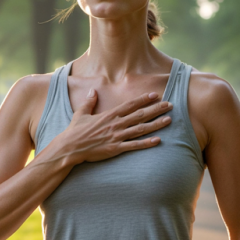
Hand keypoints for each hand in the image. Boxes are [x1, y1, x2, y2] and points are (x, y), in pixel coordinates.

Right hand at [54, 91, 172, 165]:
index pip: (130, 105)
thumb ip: (89, 102)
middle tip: (170, 105)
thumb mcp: (81, 113)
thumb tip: (92, 91)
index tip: (155, 95)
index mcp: (109, 114)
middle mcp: (116, 124)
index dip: (143, 99)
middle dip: (156, 109)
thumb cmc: (75, 131)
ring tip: (169, 120)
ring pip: (141, 129)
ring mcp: (117, 136)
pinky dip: (146, 143)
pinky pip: (134, 145)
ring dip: (156, 124)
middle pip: (140, 115)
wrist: (70, 147)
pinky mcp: (115, 148)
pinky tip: (158, 140)